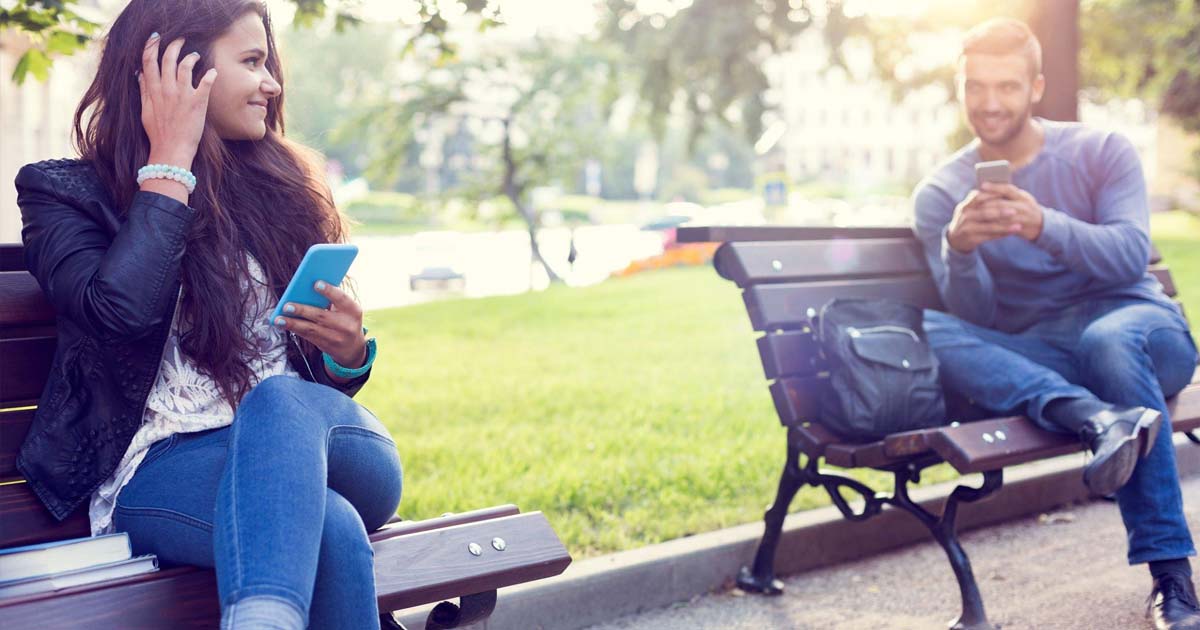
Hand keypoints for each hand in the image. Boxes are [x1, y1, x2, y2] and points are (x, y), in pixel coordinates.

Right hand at [138, 34, 216, 174]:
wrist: (171, 151)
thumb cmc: (158, 133)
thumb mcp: (145, 111)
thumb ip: (143, 91)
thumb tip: (139, 73)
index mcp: (152, 91)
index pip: (148, 61)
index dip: (151, 45)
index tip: (155, 36)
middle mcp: (166, 90)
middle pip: (168, 58)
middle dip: (174, 44)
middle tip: (180, 38)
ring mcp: (182, 95)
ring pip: (185, 66)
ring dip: (191, 56)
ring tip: (195, 54)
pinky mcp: (197, 103)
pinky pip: (205, 82)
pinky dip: (210, 75)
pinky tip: (213, 71)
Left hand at [274, 281, 366, 370]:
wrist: (352, 348)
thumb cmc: (345, 320)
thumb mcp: (346, 310)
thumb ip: (332, 300)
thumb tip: (306, 289)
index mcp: (353, 310)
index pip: (342, 299)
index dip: (330, 291)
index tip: (316, 283)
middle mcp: (346, 325)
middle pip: (322, 316)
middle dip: (303, 310)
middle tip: (287, 306)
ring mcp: (336, 337)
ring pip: (311, 329)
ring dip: (293, 323)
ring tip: (279, 319)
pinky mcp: (326, 346)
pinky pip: (307, 336)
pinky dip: (294, 329)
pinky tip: (283, 324)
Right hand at [946, 188, 1021, 252]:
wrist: (955, 240)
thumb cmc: (968, 220)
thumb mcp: (969, 209)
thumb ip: (980, 201)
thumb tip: (1000, 190)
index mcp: (965, 205)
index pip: (978, 197)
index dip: (993, 195)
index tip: (1007, 194)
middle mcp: (965, 216)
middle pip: (985, 212)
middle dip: (1001, 212)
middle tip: (1015, 211)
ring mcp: (967, 228)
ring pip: (989, 226)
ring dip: (1005, 226)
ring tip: (1018, 225)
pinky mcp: (971, 239)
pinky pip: (989, 236)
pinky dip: (1001, 234)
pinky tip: (1011, 232)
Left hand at [978, 181, 1043, 241]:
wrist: (1040, 225)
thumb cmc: (1024, 207)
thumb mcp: (1020, 198)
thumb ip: (1007, 194)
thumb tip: (986, 189)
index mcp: (1022, 196)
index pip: (1008, 189)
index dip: (995, 187)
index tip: (982, 184)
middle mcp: (1023, 206)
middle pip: (1001, 204)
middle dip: (986, 203)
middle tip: (973, 202)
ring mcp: (1022, 218)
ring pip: (1001, 217)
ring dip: (987, 215)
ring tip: (975, 212)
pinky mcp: (1019, 229)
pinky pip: (1003, 227)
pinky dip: (992, 224)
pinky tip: (982, 223)